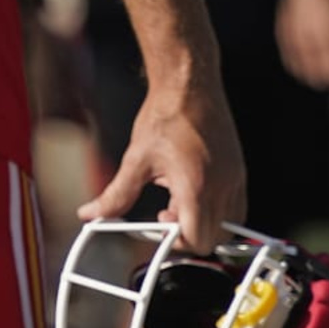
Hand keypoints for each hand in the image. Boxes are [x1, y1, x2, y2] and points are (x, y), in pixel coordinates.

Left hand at [78, 74, 245, 251]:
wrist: (189, 84)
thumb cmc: (166, 116)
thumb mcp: (136, 159)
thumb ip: (115, 195)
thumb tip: (91, 213)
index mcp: (195, 186)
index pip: (197, 239)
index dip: (177, 243)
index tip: (159, 226)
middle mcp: (221, 185)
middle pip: (213, 237)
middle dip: (188, 233)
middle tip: (165, 214)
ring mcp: (234, 178)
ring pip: (227, 224)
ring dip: (203, 222)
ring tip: (178, 200)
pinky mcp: (238, 170)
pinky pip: (235, 206)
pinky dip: (215, 209)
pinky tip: (192, 189)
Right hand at [275, 0, 328, 88]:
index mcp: (328, 24)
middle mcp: (310, 28)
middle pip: (316, 59)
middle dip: (323, 74)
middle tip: (328, 82)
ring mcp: (295, 28)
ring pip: (299, 57)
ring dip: (306, 71)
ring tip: (312, 81)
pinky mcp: (284, 25)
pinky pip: (287, 48)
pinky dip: (291, 60)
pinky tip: (295, 69)